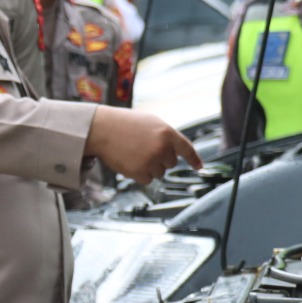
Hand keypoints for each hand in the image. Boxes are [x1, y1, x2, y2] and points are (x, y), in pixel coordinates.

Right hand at [85, 106, 201, 183]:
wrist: (101, 129)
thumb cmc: (124, 123)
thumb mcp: (150, 122)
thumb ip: (166, 135)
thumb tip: (176, 152)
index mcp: (167, 132)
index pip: (187, 148)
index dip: (194, 159)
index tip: (199, 167)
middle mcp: (162, 148)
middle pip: (171, 164)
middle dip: (161, 159)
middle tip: (144, 148)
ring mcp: (151, 161)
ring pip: (159, 173)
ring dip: (149, 167)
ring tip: (134, 153)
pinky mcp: (139, 172)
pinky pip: (147, 180)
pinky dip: (139, 175)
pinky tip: (130, 162)